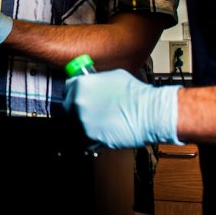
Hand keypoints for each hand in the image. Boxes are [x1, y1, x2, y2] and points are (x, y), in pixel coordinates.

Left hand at [64, 70, 181, 147]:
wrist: (148, 112)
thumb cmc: (135, 94)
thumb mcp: (112, 76)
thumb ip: (95, 80)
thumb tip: (92, 83)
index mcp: (81, 85)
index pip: (67, 89)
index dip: (73, 93)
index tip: (78, 97)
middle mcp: (78, 102)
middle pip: (67, 108)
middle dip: (76, 110)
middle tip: (89, 112)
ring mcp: (82, 120)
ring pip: (75, 125)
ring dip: (83, 125)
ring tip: (98, 124)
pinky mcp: (90, 136)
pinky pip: (84, 138)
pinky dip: (91, 138)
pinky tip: (102, 133)